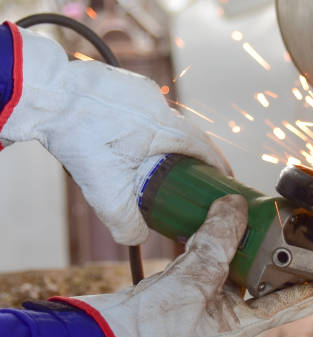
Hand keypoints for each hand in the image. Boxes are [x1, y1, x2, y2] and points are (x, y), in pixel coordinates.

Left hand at [0, 25, 230, 244]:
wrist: (47, 96)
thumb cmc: (79, 138)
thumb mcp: (105, 192)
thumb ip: (126, 224)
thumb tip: (138, 237)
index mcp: (166, 127)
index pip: (204, 147)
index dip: (217, 165)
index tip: (224, 178)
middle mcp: (158, 105)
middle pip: (185, 133)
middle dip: (191, 155)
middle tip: (190, 174)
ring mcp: (140, 89)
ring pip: (161, 120)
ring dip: (162, 139)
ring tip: (152, 160)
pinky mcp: (122, 82)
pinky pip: (140, 107)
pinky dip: (139, 125)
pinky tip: (122, 139)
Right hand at [62, 195, 312, 336]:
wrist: (113, 335)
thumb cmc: (152, 328)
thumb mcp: (193, 281)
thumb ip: (217, 241)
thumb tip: (235, 207)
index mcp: (242, 326)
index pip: (296, 305)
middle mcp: (234, 318)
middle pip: (274, 286)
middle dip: (294, 264)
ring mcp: (214, 306)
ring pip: (246, 272)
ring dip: (258, 250)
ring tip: (276, 228)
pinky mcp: (195, 293)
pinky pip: (220, 266)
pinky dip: (226, 246)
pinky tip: (229, 228)